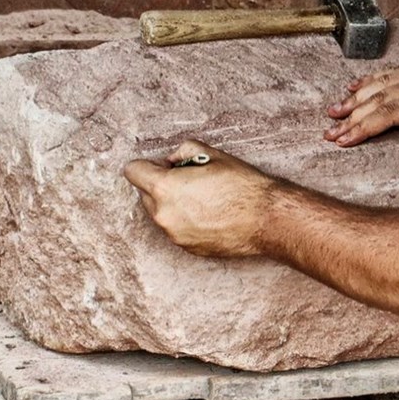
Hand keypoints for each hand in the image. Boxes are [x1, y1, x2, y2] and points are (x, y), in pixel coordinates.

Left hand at [122, 141, 278, 257]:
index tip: (166, 167)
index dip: (149, 165)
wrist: (266, 220)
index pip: (132, 171)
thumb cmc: (242, 186)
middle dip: (161, 186)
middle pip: (145, 194)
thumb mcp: (212, 154)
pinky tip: (211, 215)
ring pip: (161, 213)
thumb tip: (171, 161)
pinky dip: (187, 221)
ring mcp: (174, 235)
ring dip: (174, 205)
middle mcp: (163, 215)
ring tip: (205, 199)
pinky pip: (177, 229)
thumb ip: (182, 151)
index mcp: (164, 188)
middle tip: (192, 181)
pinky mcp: (187, 248)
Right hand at [326, 63, 398, 145]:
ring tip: (334, 112)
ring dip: (355, 99)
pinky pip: (392, 72)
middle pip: (380, 100)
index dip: (364, 127)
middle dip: (352, 118)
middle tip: (330, 133)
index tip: (344, 140)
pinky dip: (370, 80)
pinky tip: (354, 86)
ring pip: (381, 84)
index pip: (390, 113)